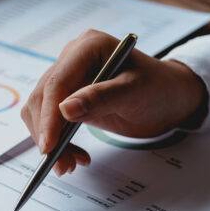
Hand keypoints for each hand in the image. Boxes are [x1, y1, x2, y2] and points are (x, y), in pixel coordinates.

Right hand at [21, 30, 207, 174]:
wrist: (168, 97)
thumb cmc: (158, 89)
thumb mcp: (135, 93)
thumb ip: (101, 99)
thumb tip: (65, 110)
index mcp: (88, 47)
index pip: (57, 82)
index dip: (48, 115)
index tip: (49, 146)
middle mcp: (72, 58)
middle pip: (43, 97)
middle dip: (48, 133)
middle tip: (61, 163)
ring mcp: (68, 77)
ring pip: (41, 111)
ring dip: (50, 141)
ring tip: (70, 163)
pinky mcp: (68, 96)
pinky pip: (49, 120)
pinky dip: (57, 141)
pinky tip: (75, 154)